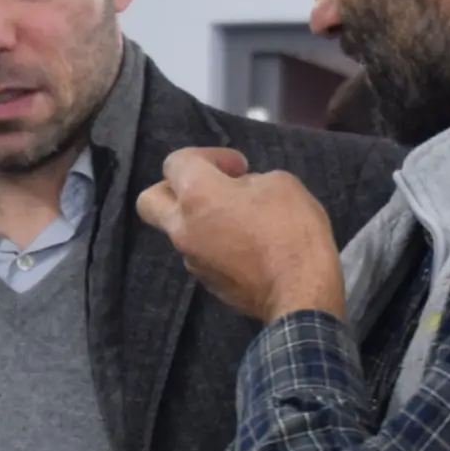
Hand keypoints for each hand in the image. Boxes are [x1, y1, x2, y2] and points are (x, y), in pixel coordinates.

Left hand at [135, 147, 346, 323]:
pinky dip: (214, 244)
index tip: (237, 168)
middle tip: (210, 189)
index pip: (175, 162)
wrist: (299, 294)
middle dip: (173, 188)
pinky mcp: (206, 283)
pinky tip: (247, 246)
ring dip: (199, 219)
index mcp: (197, 195)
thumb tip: (239, 191)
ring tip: (240, 219)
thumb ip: (249, 181)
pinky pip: (200, 254)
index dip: (207, 156)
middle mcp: (182, 228)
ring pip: (178, 230)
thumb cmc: (292, 231)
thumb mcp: (280, 184)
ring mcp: (191, 259)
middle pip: (150, 200)